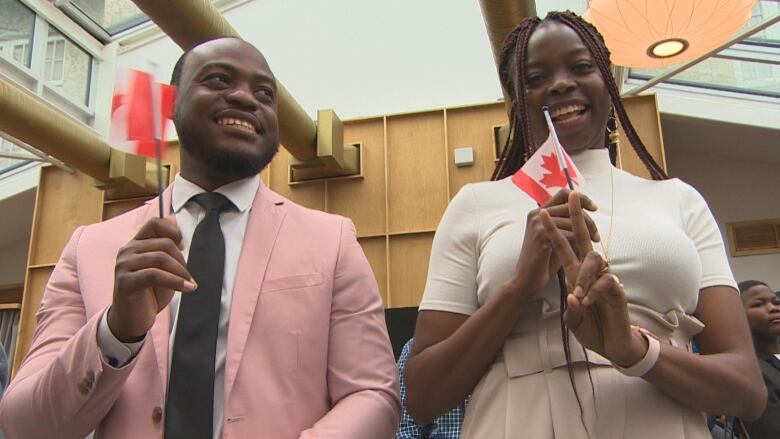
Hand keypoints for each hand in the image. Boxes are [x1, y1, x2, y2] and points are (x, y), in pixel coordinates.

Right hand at [108, 217, 195, 342]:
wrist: (131, 320)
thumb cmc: (148, 293)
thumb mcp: (162, 267)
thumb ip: (166, 245)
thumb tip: (172, 217)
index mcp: (135, 244)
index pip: (155, 223)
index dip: (173, 231)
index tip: (183, 246)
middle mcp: (127, 251)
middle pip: (163, 243)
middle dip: (181, 259)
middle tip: (188, 275)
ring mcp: (124, 266)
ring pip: (160, 258)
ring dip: (181, 271)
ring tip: (190, 283)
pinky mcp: (125, 282)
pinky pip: (154, 275)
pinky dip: (175, 281)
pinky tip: (187, 288)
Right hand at [506, 189, 599, 296]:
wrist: (526, 280)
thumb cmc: (544, 261)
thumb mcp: (556, 239)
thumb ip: (567, 226)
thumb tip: (588, 218)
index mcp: (539, 212)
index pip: (564, 194)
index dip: (582, 199)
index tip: (594, 209)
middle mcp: (536, 213)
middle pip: (571, 206)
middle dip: (588, 220)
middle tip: (596, 236)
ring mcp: (538, 223)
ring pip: (572, 220)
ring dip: (587, 232)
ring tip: (593, 243)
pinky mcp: (541, 235)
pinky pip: (568, 233)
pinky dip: (578, 242)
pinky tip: (582, 251)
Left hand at [538, 192, 645, 365]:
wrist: (611, 344)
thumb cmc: (592, 327)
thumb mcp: (575, 319)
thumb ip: (573, 308)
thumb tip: (574, 296)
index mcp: (575, 273)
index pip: (564, 247)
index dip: (554, 230)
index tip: (542, 211)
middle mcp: (590, 271)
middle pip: (585, 238)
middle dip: (578, 216)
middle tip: (574, 195)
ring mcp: (604, 278)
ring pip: (594, 261)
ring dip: (582, 276)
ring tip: (576, 294)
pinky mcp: (617, 290)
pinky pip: (606, 282)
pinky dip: (594, 291)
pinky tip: (587, 302)